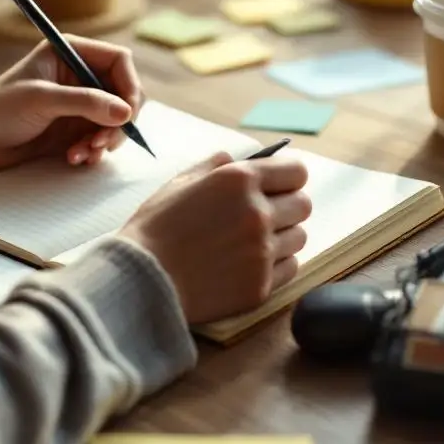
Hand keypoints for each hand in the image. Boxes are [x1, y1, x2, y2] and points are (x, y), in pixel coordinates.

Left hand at [0, 36, 143, 174]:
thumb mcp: (41, 99)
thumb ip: (85, 102)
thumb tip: (126, 112)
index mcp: (71, 53)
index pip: (120, 62)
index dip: (130, 86)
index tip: (127, 114)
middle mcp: (79, 76)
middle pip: (124, 95)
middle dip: (118, 121)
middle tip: (102, 142)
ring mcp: (77, 105)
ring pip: (114, 122)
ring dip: (104, 141)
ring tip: (81, 154)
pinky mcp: (72, 130)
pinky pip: (99, 140)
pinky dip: (93, 152)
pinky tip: (74, 158)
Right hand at [117, 152, 311, 323]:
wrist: (140, 280)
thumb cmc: (154, 229)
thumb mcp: (179, 183)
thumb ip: (213, 166)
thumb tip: (234, 158)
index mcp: (239, 180)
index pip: (297, 171)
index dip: (288, 177)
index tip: (279, 185)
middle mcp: (257, 213)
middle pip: (303, 205)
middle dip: (287, 206)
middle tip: (265, 214)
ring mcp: (262, 252)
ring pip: (299, 237)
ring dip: (282, 236)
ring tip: (252, 242)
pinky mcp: (261, 285)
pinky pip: (290, 268)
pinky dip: (275, 265)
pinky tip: (247, 264)